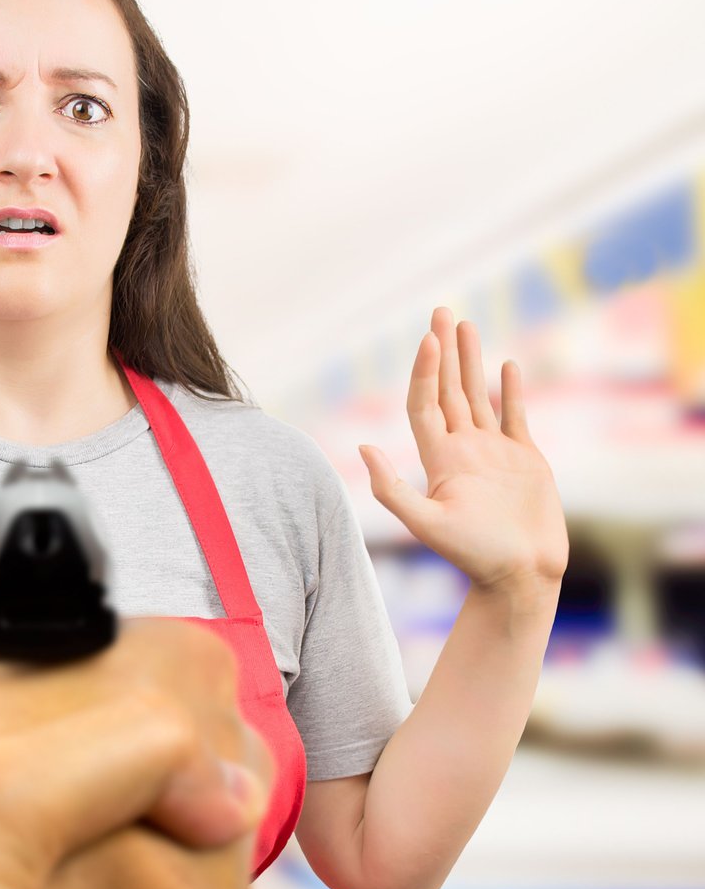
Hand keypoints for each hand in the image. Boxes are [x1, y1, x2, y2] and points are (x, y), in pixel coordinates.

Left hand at [359, 307, 567, 593]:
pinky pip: (514, 416)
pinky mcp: (525, 460)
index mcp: (440, 458)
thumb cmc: (473, 556)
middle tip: (440, 311)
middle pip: (449, 389)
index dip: (426, 371)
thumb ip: (391, 488)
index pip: (426, 403)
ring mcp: (494, 453)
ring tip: (466, 325)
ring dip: (471, 361)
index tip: (428, 339)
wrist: (520, 577)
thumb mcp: (425, 523)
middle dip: (444, 351)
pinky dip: (509, 391)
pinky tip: (505, 367)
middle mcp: (463, 449)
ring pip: (479, 396)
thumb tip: (362, 447)